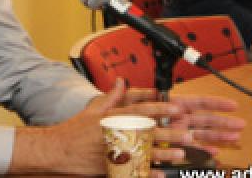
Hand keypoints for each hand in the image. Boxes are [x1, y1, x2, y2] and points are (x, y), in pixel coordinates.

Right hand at [9, 79, 244, 176]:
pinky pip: (136, 169)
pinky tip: (167, 173)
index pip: (144, 108)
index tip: (180, 106)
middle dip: (173, 131)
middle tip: (192, 133)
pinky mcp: (113, 166)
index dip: (163, 107)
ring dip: (166, 151)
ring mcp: (117, 149)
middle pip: (150, 130)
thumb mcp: (94, 108)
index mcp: (117, 114)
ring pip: (146, 150)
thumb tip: (121, 82)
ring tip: (185, 152)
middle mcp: (119, 130)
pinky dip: (152, 171)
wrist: (58, 149)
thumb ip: (112, 96)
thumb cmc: (77, 129)